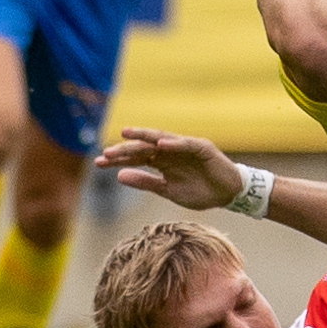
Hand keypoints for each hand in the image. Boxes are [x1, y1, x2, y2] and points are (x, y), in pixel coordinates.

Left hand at [96, 126, 241, 209]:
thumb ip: (146, 183)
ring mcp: (185, 147)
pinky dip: (173, 144)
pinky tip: (159, 145)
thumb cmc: (201, 192)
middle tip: (105, 154)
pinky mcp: (201, 147)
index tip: (97, 163)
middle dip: (125, 149)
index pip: (135, 158)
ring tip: (126, 133)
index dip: (118, 160)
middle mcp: (170, 151)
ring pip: (161, 139)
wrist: (228, 194)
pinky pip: (185, 144)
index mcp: (162, 162)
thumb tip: (119, 176)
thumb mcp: (168, 190)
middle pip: (144, 148)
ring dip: (144, 137)